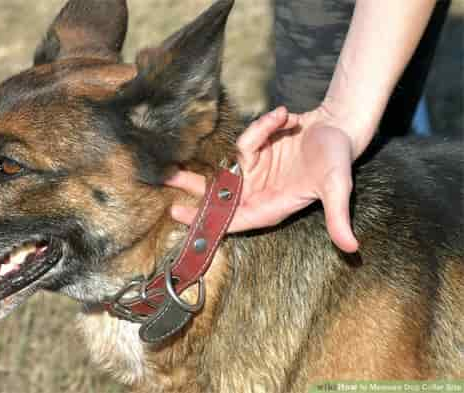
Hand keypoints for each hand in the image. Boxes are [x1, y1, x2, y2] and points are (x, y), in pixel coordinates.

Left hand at [166, 106, 359, 252]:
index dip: (206, 220)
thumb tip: (352, 248)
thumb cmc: (339, 161)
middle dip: (192, 190)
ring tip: (257, 132)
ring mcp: (254, 172)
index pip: (233, 219)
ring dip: (233, 150)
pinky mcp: (255, 152)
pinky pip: (245, 141)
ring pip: (226, 167)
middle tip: (168, 182)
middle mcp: (258, 191)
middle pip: (217, 197)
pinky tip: (286, 117)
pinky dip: (263, 126)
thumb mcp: (338, 189)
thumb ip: (338, 217)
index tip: (179, 214)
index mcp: (271, 206)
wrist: (341, 129)